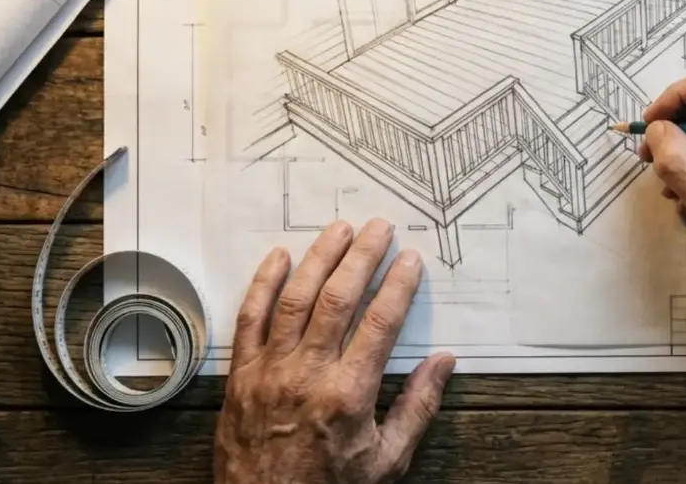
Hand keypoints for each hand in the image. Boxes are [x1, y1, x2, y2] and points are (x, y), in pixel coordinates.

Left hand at [215, 218, 454, 483]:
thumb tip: (444, 362)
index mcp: (348, 395)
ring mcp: (270, 371)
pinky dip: (262, 284)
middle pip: (338, 298)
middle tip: (379, 226)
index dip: (398, 284)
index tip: (411, 258)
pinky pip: (249, 319)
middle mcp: (307, 374)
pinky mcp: (241, 375)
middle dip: (362, 256)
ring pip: (295, 299)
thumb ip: (417, 408)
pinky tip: (279, 257)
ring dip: (319, 257)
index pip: (379, 322)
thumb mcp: (387, 462)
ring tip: (339, 229)